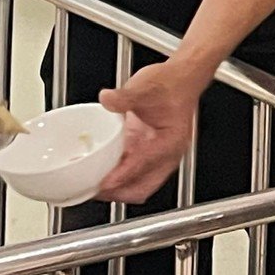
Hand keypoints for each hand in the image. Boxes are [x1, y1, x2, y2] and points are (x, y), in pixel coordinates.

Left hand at [95, 60, 211, 203]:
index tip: (103, 184)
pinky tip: (101, 172)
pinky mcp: (149, 154)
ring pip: (139, 186)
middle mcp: (167, 154)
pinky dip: (118, 178)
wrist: (181, 79)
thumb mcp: (146, 87)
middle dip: (118, 194)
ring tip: (94, 187)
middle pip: (142, 188)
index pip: (143, 165)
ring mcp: (157, 156)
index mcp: (170, 141)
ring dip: (117, 190)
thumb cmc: (172, 85)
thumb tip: (107, 99)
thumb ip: (126, 96)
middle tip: (93, 191)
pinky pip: (133, 174)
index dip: (122, 177)